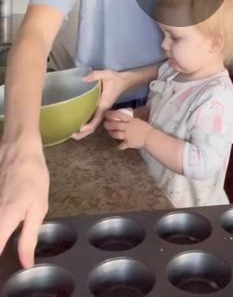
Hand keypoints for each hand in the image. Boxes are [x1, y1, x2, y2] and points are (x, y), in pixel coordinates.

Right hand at [0, 139, 48, 267]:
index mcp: (5, 218)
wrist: (19, 147)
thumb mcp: (38, 207)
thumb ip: (29, 237)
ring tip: (8, 234)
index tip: (4, 275)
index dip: (0, 262)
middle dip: (1, 243)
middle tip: (8, 244)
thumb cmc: (32, 175)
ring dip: (1, 231)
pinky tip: (5, 221)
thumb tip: (26, 263)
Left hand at [72, 69, 128, 139]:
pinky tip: (76, 121)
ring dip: (82, 130)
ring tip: (69, 130)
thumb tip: (82, 79)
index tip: (78, 130)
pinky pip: (91, 119)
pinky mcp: (99, 107)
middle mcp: (102, 110)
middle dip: (82, 134)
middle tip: (69, 135)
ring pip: (92, 124)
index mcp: (104, 105)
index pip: (96, 120)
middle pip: (93, 127)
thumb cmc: (116, 78)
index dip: (88, 126)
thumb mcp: (107, 74)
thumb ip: (95, 75)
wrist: (125, 80)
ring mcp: (101, 110)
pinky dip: (84, 123)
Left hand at [103, 110, 151, 149]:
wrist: (150, 137)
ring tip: (109, 132)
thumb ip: (131, 117)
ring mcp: (127, 136)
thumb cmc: (145, 127)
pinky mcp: (128, 143)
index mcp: (130, 120)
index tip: (106, 114)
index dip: (111, 114)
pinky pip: (122, 145)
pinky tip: (118, 146)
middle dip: (108, 124)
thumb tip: (128, 110)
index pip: (119, 116)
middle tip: (104, 124)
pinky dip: (119, 146)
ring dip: (112, 133)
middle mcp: (127, 127)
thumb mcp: (138, 120)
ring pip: (116, 134)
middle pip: (115, 125)